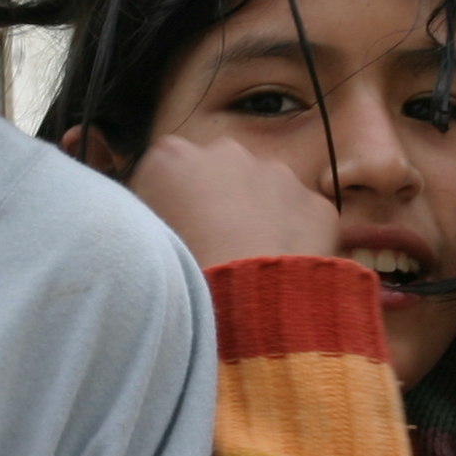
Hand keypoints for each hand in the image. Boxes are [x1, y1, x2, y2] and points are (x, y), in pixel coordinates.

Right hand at [126, 135, 341, 270]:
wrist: (245, 303)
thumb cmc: (181, 276)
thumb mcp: (142, 241)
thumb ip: (150, 215)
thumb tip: (159, 220)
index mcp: (171, 158)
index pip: (168, 170)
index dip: (173, 202)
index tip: (179, 233)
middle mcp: (225, 152)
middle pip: (221, 173)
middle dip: (221, 203)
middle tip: (216, 248)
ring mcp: (277, 174)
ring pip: (266, 192)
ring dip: (260, 218)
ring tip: (249, 264)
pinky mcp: (314, 203)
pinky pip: (302, 218)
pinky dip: (294, 239)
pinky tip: (280, 270)